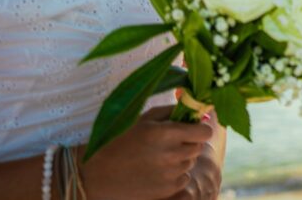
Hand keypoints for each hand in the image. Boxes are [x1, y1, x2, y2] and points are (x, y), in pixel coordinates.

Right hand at [81, 106, 212, 199]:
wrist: (96, 175)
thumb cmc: (120, 141)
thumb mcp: (145, 119)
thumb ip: (173, 112)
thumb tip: (197, 112)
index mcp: (166, 133)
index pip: (204, 132)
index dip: (200, 129)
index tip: (192, 129)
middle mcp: (172, 154)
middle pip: (198, 147)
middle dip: (188, 143)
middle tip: (169, 143)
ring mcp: (170, 174)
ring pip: (190, 162)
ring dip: (181, 159)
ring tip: (158, 157)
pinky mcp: (166, 190)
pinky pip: (183, 179)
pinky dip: (175, 175)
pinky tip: (156, 171)